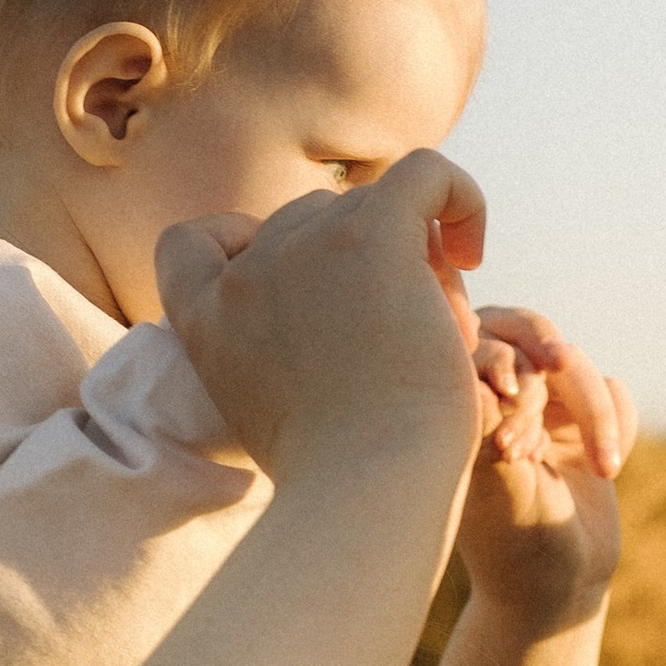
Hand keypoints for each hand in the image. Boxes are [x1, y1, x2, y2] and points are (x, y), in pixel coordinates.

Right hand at [158, 151, 486, 489]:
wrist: (368, 491)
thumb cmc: (340, 477)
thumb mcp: (277, 410)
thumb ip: (280, 349)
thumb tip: (343, 306)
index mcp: (204, 319)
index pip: (193, 242)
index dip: (244, 244)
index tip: (298, 284)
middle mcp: (245, 274)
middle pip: (312, 223)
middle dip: (360, 266)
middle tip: (402, 338)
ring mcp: (305, 248)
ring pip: (374, 210)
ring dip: (414, 260)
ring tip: (442, 333)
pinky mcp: (372, 237)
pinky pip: (425, 174)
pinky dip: (457, 195)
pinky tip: (473, 251)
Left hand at [456, 321, 636, 636]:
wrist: (558, 590)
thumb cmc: (515, 545)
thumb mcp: (500, 487)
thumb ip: (489, 422)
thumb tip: (471, 358)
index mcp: (457, 404)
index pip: (477, 339)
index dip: (503, 356)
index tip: (516, 398)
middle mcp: (495, 397)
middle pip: (529, 332)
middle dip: (558, 363)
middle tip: (562, 367)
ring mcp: (542, 406)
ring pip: (576, 363)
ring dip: (596, 411)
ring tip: (603, 467)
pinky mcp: (583, 420)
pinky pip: (612, 388)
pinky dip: (619, 420)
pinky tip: (608, 469)